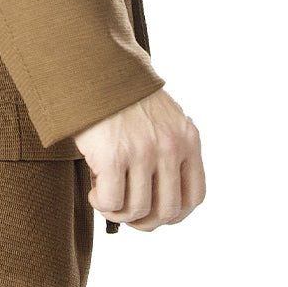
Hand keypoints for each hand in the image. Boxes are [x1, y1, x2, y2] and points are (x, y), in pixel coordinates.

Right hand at [73, 87, 205, 230]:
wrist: (92, 65)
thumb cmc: (121, 95)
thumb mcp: (161, 118)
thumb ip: (169, 150)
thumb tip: (161, 202)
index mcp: (187, 138)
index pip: (194, 197)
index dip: (174, 214)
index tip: (153, 212)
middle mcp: (170, 146)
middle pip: (167, 211)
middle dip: (144, 221)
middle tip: (125, 211)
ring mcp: (143, 151)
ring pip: (137, 211)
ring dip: (118, 213)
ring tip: (105, 196)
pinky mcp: (113, 155)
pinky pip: (111, 202)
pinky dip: (101, 203)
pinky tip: (94, 189)